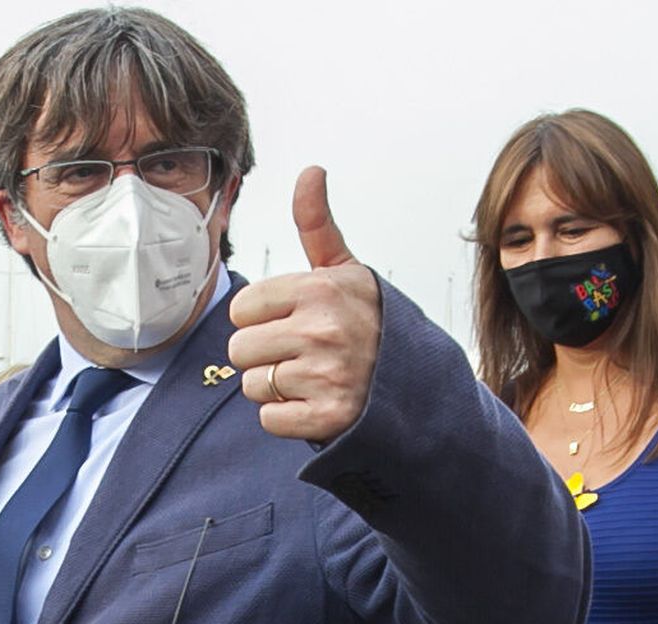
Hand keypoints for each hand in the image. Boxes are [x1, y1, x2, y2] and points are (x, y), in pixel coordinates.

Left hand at [229, 166, 380, 441]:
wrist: (418, 383)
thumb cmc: (370, 323)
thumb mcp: (346, 271)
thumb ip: (317, 224)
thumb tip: (311, 170)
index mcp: (321, 289)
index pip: (241, 308)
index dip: (262, 318)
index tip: (293, 321)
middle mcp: (324, 329)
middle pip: (240, 350)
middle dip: (265, 355)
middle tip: (302, 354)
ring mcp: (327, 375)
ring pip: (253, 386)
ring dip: (277, 388)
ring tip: (313, 378)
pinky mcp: (329, 418)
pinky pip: (270, 420)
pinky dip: (288, 418)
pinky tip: (316, 403)